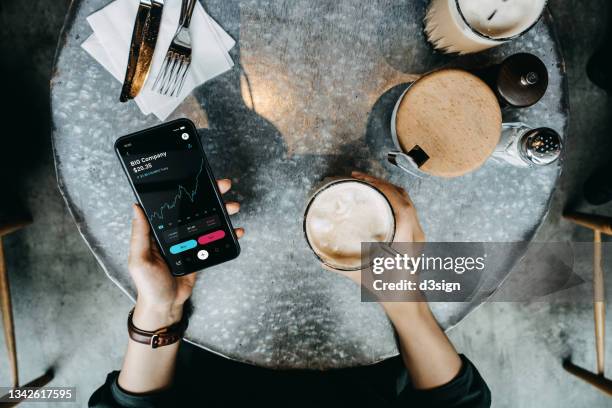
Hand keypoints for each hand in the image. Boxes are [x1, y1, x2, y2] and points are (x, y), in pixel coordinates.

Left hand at [128, 179, 243, 329]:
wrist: (166, 306)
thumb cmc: (148, 285)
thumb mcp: (140, 259)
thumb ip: (140, 234)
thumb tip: (136, 207)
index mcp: (158, 231)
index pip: (173, 205)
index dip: (186, 190)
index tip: (199, 180)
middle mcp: (175, 232)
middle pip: (194, 208)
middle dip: (211, 196)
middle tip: (224, 186)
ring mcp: (189, 242)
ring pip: (208, 221)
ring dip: (222, 212)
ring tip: (233, 206)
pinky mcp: (200, 253)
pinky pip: (215, 240)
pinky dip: (228, 234)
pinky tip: (237, 230)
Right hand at [327, 171, 424, 284]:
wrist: (406, 300)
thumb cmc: (387, 290)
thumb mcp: (363, 277)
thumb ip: (342, 268)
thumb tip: (321, 259)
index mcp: (407, 241)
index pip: (402, 206)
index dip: (384, 189)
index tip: (365, 181)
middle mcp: (416, 234)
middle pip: (404, 197)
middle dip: (382, 183)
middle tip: (359, 178)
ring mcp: (418, 233)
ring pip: (407, 201)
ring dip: (388, 189)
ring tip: (367, 183)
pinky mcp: (415, 235)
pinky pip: (407, 208)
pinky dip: (393, 198)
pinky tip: (377, 198)